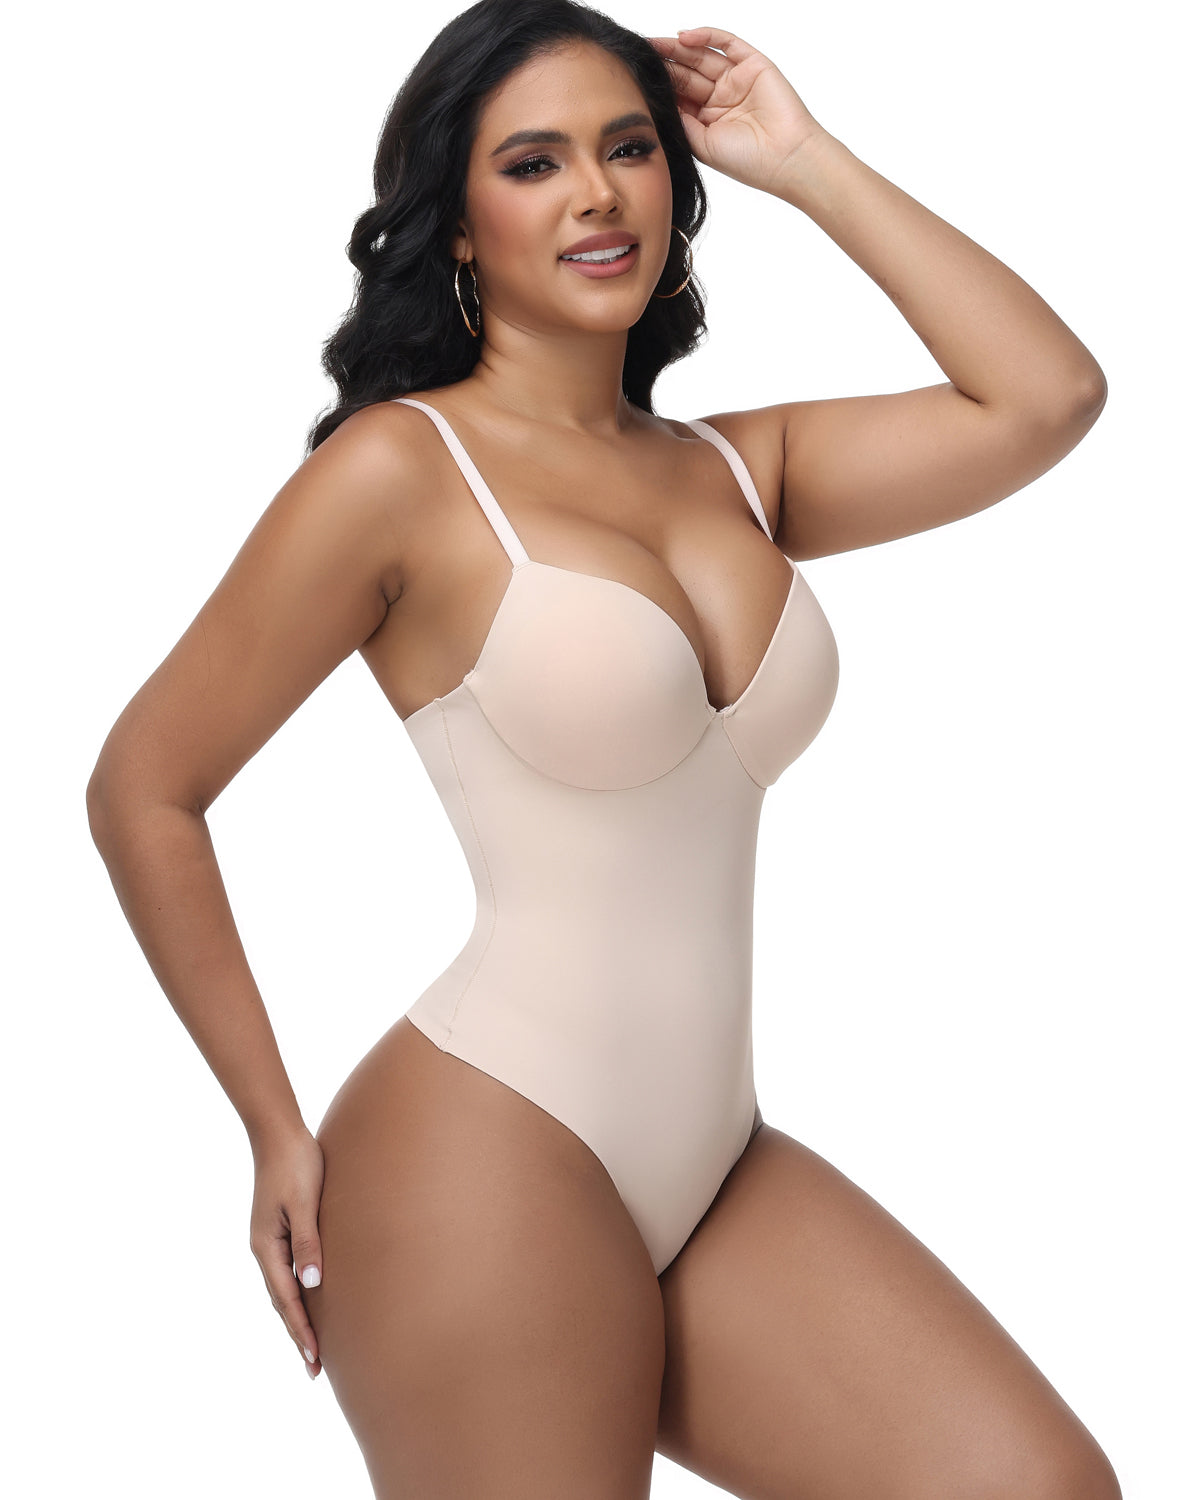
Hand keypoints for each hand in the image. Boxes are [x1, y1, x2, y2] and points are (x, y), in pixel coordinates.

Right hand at [249, 1125, 325, 1379]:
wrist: (278, 1132)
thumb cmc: (296, 1163)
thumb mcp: (304, 1203)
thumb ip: (309, 1243)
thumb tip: (313, 1286)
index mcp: (266, 1247)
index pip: (287, 1299)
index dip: (301, 1330)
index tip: (314, 1358)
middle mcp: (263, 1249)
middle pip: (281, 1302)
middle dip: (297, 1335)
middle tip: (314, 1369)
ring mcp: (268, 1241)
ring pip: (282, 1290)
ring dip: (295, 1318)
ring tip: (310, 1345)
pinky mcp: (276, 1230)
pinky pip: (285, 1272)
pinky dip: (295, 1294)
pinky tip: (306, 1300)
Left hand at [647, 27, 827, 194]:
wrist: (786, 158)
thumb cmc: (748, 161)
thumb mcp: (702, 144)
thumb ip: (681, 121)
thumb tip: (658, 101)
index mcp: (708, 120)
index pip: (679, 96)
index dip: (660, 85)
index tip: (635, 77)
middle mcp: (721, 98)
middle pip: (687, 73)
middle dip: (665, 63)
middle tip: (640, 54)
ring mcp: (737, 80)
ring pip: (703, 57)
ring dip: (678, 48)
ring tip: (655, 44)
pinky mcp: (753, 65)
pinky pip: (727, 43)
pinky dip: (706, 36)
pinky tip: (683, 37)